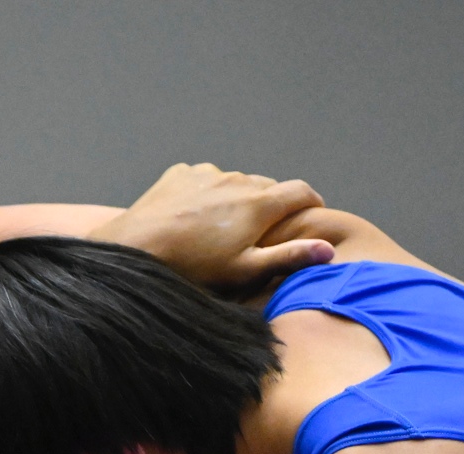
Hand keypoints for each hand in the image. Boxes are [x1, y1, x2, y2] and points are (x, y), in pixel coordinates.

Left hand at [93, 163, 333, 292]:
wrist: (136, 247)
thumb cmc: (193, 267)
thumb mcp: (244, 270)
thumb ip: (287, 256)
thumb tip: (328, 250)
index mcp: (259, 203)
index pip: (301, 191)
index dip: (312, 202)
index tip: (312, 214)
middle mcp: (237, 180)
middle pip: (268, 186)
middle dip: (272, 205)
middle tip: (261, 232)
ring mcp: (208, 173)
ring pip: (235, 182)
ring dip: (238, 198)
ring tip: (223, 227)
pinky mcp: (181, 173)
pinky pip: (205, 178)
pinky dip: (208, 192)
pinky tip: (195, 216)